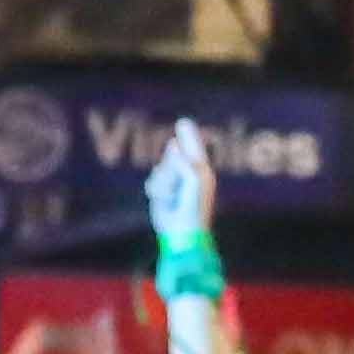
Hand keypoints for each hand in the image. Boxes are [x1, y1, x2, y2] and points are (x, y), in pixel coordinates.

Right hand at [144, 119, 216, 248]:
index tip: (183, 122)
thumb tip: (172, 144)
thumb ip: (183, 160)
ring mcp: (173, 183)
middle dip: (171, 169)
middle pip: (172, 158)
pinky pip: (152, 181)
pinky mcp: (160, 192)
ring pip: (160, 169)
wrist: (182, 231)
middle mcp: (187, 175)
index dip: (188, 136)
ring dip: (164, 184)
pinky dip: (157, 191)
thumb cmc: (194, 206)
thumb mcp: (193, 179)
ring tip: (173, 198)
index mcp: (201, 172)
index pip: (194, 149)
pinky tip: (164, 202)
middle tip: (177, 186)